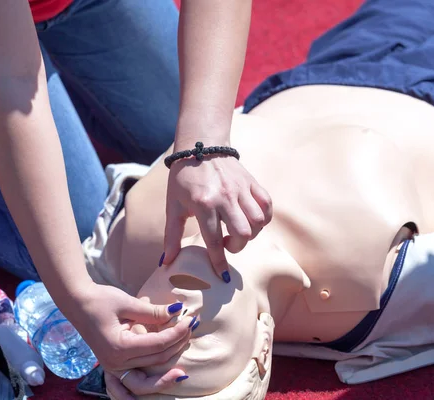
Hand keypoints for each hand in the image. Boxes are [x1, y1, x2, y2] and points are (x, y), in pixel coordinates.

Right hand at [65, 284, 193, 394]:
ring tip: (181, 373)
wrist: (77, 303)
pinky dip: (140, 391)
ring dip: (164, 377)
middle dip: (177, 345)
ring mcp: (112, 367)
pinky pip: (127, 387)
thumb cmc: (100, 300)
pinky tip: (155, 388)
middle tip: (191, 329)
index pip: (158, 344)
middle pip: (156, 360)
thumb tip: (177, 311)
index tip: (190, 320)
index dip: (178, 332)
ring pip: (144, 382)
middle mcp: (115, 362)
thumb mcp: (127, 303)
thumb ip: (153, 312)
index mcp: (119, 346)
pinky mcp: (112, 366)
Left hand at [162, 155, 272, 280]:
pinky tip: (253, 221)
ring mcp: (241, 189)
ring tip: (238, 232)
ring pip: (258, 221)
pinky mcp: (252, 182)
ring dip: (250, 234)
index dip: (219, 262)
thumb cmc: (183, 179)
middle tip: (226, 244)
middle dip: (236, 247)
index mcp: (203, 203)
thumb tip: (166, 263)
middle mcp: (225, 196)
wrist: (200, 146)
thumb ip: (171, 236)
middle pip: (242, 233)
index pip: (214, 240)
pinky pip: (267, 205)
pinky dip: (264, 218)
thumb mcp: (173, 207)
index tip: (223, 276)